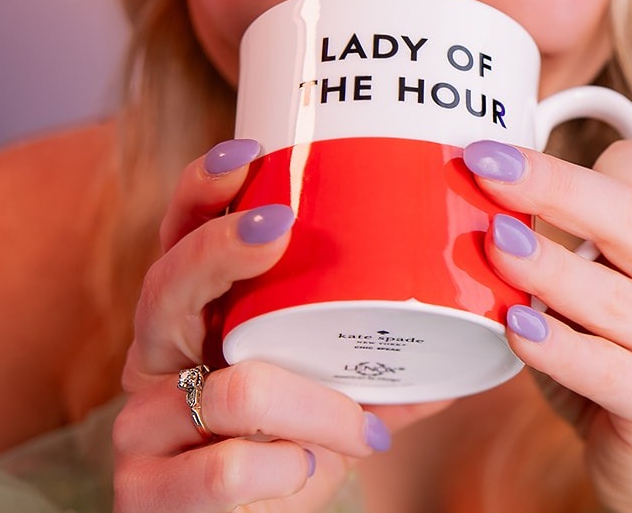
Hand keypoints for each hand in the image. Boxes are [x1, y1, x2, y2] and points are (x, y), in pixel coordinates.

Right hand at [111, 140, 441, 512]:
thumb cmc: (291, 451)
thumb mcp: (338, 394)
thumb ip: (394, 362)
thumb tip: (489, 314)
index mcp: (195, 321)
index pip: (180, 239)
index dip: (203, 192)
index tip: (249, 152)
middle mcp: (155, 362)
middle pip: (167, 286)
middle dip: (226, 249)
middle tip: (281, 224)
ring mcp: (142, 426)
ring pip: (230, 389)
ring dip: (315, 409)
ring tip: (360, 427)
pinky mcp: (146, 491)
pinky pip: (224, 470)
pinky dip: (284, 471)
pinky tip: (305, 471)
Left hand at [465, 137, 631, 512]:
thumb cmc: (618, 360)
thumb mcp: (609, 286)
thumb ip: (587, 228)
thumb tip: (524, 168)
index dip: (578, 159)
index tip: (494, 147)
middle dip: (556, 190)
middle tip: (485, 170)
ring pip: (618, 300)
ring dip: (552, 269)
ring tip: (496, 245)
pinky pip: (610, 371)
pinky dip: (560, 349)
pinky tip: (516, 329)